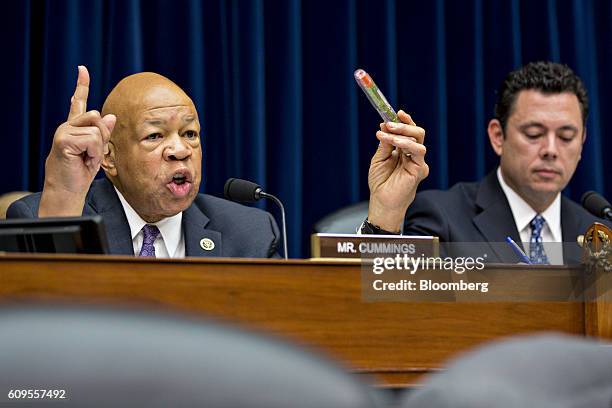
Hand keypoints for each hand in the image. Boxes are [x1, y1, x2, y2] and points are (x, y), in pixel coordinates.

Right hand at [39, 66, 116, 216]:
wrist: (68, 190)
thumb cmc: (80, 172)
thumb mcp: (97, 151)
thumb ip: (103, 134)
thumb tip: (111, 116)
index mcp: (75, 127)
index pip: (77, 102)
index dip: (81, 85)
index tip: (82, 69)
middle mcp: (68, 126)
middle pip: (97, 117)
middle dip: (103, 138)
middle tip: (92, 155)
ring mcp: (64, 131)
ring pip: (96, 129)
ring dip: (98, 148)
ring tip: (87, 159)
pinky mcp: (63, 139)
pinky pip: (92, 140)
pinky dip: (94, 153)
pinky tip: (84, 161)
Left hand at [367, 110, 428, 231]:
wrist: (381, 201)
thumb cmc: (380, 182)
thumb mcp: (379, 158)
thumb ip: (385, 143)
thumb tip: (385, 125)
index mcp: (404, 151)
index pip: (409, 132)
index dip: (404, 121)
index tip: (395, 113)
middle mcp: (413, 155)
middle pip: (417, 132)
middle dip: (404, 124)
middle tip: (389, 122)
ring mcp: (418, 162)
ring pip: (418, 139)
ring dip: (402, 133)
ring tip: (387, 132)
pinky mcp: (420, 169)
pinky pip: (418, 151)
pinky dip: (405, 143)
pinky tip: (393, 142)